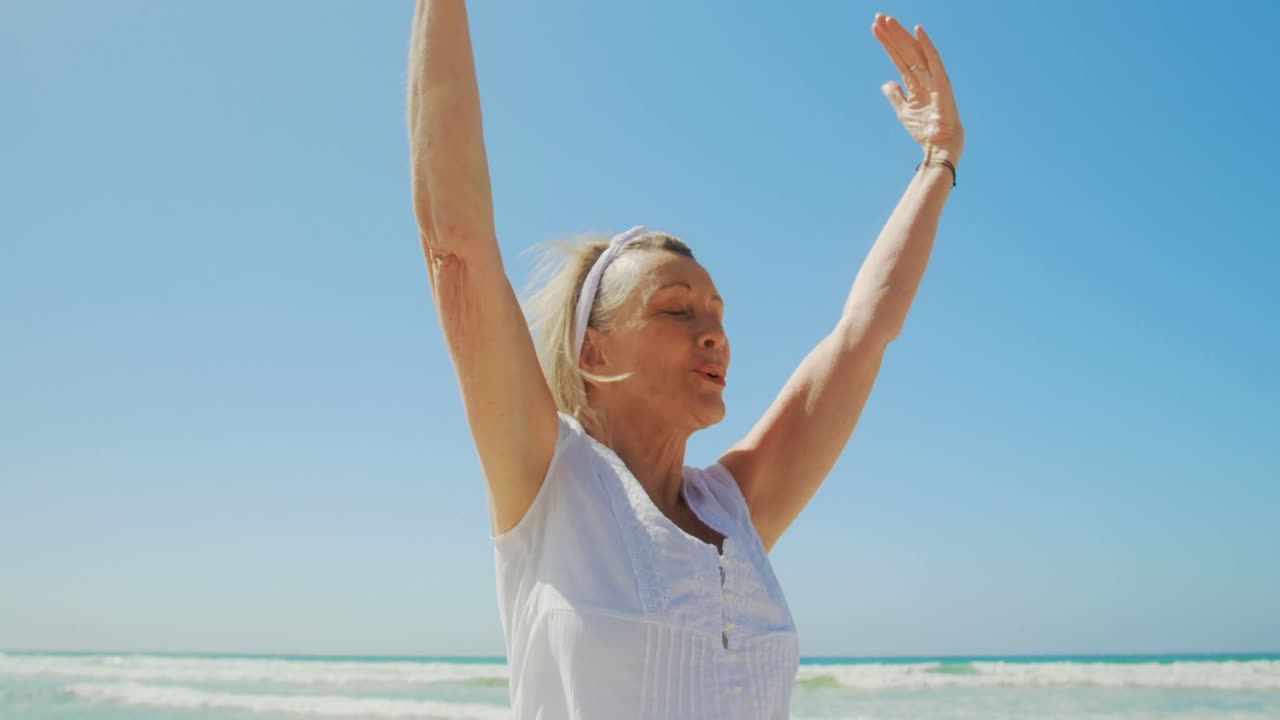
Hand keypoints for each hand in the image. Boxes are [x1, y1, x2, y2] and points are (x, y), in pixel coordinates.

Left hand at [871, 14, 963, 160]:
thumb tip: (886, 83)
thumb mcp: (903, 111)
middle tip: (878, 17)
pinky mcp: (942, 82)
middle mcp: (925, 76)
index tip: (875, 28)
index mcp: (916, 82)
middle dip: (891, 34)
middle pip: (904, 50)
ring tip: (887, 21)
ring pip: (915, 51)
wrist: (939, 145)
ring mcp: (934, 78)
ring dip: (902, 35)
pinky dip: (926, 44)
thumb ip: (895, 95)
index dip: (887, 43)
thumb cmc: (925, 130)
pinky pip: (934, 59)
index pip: (898, 57)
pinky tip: (917, 30)